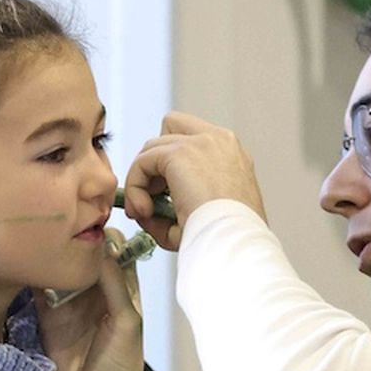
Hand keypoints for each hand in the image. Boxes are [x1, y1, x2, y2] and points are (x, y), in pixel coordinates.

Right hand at [37, 229, 145, 370]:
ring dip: (55, 252)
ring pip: (63, 265)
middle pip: (86, 253)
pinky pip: (40, 285)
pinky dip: (36, 272)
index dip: (108, 235)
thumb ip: (116, 285)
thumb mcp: (127, 322)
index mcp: (123, 290)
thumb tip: (101, 247)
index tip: (94, 221)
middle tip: (64, 224)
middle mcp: (96, 290)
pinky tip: (31, 257)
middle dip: (77, 238)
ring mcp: (70, 299)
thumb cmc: (119, 364)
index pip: (118, 251)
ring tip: (46, 235)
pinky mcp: (47, 311)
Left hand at [123, 111, 266, 248]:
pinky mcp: (179, 152)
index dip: (172, 168)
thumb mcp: (203, 218)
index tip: (164, 201)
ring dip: (142, 179)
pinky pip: (142, 162)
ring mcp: (200, 141)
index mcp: (231, 155)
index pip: (193, 143)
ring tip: (146, 212)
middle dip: (155, 161)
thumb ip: (172, 212)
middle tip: (152, 198)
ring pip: (152, 146)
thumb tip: (144, 212)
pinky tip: (144, 212)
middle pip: (170, 129)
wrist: (234, 240)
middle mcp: (219, 141)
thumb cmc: (226, 239)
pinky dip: (135, 186)